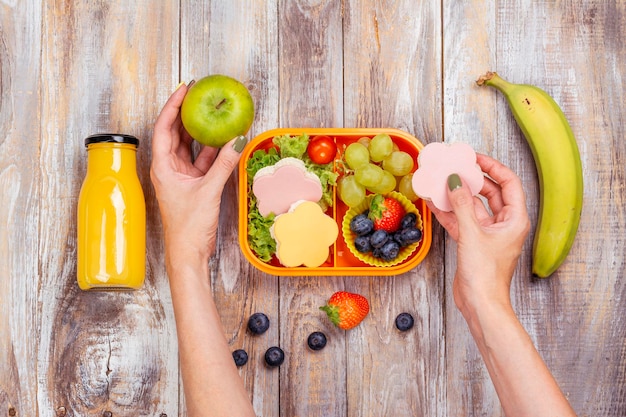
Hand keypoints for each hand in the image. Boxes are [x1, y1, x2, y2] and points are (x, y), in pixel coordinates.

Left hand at [150, 82, 247, 263]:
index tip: (185, 89)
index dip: (173, 106)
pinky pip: (203, 161)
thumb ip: (223, 165)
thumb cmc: (188, 226)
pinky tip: (225, 140)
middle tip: (200, 95)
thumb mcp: (208, 191)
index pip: (164, 127)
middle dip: (187, 113)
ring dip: (202, 131)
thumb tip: (238, 141)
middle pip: (176, 133)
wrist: (189, 252)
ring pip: (191, 146)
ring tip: (214, 112)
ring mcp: (182, 176)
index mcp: (162, 167)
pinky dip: (214, 151)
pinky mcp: (194, 184)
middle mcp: (169, 168)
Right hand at [428, 153, 530, 314]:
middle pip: (490, 192)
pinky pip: (461, 220)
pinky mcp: (473, 243)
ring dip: (457, 195)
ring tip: (441, 181)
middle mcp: (504, 224)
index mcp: (515, 219)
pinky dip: (449, 212)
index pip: (508, 183)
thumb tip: (455, 181)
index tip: (474, 158)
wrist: (480, 304)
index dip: (492, 167)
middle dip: (472, 179)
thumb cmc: (486, 275)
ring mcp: (488, 234)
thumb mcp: (472, 234)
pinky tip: (434, 202)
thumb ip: (462, 205)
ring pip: (472, 206)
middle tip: (455, 167)